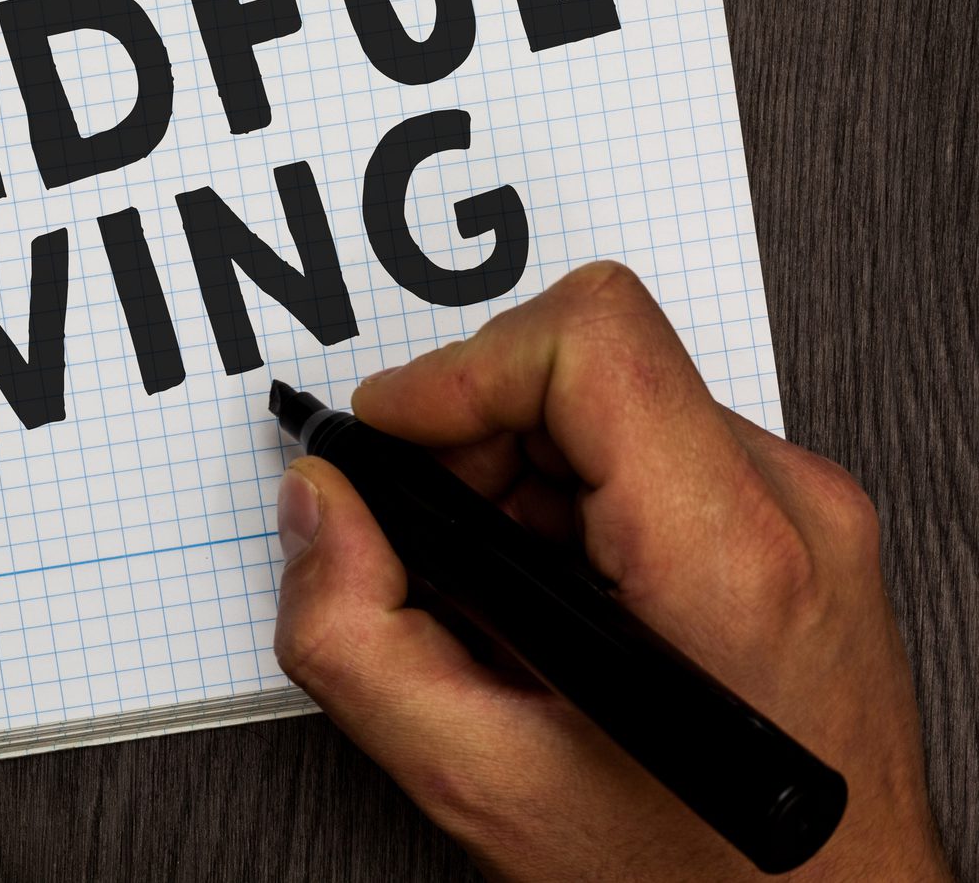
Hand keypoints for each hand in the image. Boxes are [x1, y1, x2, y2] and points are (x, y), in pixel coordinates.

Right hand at [273, 262, 949, 879]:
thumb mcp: (483, 781)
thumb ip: (358, 636)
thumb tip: (319, 509)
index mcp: (723, 559)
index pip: (588, 344)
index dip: (459, 373)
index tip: (393, 440)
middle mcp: (788, 509)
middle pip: (586, 362)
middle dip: (472, 437)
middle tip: (434, 548)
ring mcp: (806, 511)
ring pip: (613, 399)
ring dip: (516, 474)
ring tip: (498, 595)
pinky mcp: (802, 523)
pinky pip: (654, 446)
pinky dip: (570, 500)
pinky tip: (555, 600)